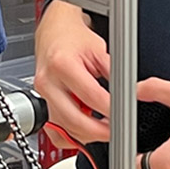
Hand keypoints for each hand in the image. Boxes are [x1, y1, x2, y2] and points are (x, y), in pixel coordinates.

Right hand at [34, 0, 112, 143]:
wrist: (54, 32)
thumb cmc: (74, 38)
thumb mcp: (99, 49)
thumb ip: (114, 73)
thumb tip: (128, 95)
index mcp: (62, 65)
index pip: (91, 97)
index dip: (111, 110)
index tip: (124, 114)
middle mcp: (47, 82)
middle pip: (75, 120)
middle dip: (99, 131)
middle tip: (116, 130)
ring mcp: (41, 95)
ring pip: (64, 130)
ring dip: (87, 135)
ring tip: (103, 128)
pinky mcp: (41, 104)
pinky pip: (54, 132)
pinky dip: (70, 136)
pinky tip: (84, 129)